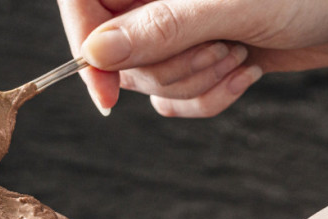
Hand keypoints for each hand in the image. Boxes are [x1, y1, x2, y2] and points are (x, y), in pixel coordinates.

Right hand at [57, 0, 327, 116]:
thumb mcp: (232, 5)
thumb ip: (161, 27)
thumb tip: (95, 53)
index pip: (82, 2)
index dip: (85, 45)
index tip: (107, 89)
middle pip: (114, 54)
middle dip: (168, 68)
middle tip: (220, 47)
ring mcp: (169, 31)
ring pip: (144, 82)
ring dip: (194, 82)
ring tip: (240, 52)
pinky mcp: (190, 59)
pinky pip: (169, 100)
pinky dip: (206, 99)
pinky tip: (245, 69)